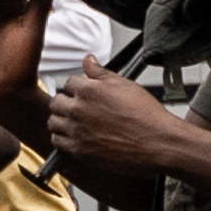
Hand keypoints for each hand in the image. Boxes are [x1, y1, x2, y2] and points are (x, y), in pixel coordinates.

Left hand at [44, 65, 183, 177]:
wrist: (158, 143)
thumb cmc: (146, 115)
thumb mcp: (125, 85)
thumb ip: (101, 72)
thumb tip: (88, 60)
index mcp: (88, 90)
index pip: (68, 82)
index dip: (78, 87)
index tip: (84, 92)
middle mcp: (78, 110)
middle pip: (56, 102)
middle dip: (66, 102)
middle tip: (78, 106)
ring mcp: (76, 131)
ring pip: (53, 122)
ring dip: (61, 119)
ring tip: (74, 121)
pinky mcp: (79, 150)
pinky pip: (58, 141)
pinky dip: (63, 137)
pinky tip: (75, 135)